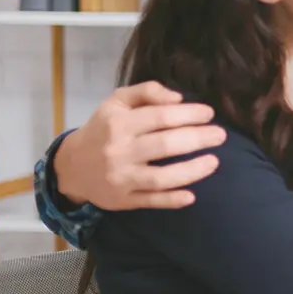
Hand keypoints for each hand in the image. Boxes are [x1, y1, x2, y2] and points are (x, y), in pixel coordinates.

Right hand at [56, 81, 226, 209]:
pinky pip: (151, 201)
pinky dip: (172, 200)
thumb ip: (146, 92)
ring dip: (192, 171)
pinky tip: (192, 196)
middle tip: (221, 135)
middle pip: (165, 145)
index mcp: (118, 123)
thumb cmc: (103, 129)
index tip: (209, 114)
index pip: (160, 117)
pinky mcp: (123, 200)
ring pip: (161, 177)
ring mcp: (121, 178)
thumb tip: (178, 98)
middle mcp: (119, 151)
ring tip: (214, 161)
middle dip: (198, 139)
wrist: (71, 166)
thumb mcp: (116, 102)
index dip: (189, 114)